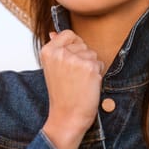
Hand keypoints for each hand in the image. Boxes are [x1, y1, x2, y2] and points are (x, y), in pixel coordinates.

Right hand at [40, 30, 103, 148]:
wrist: (67, 116)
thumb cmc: (61, 94)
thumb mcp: (51, 68)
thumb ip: (55, 48)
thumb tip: (54, 32)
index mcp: (48, 50)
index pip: (68, 33)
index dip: (74, 46)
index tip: (70, 60)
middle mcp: (60, 52)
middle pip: (82, 44)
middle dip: (82, 57)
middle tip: (73, 76)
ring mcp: (75, 59)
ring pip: (92, 53)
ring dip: (90, 66)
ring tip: (80, 80)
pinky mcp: (89, 67)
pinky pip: (100, 63)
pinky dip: (97, 73)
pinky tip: (87, 84)